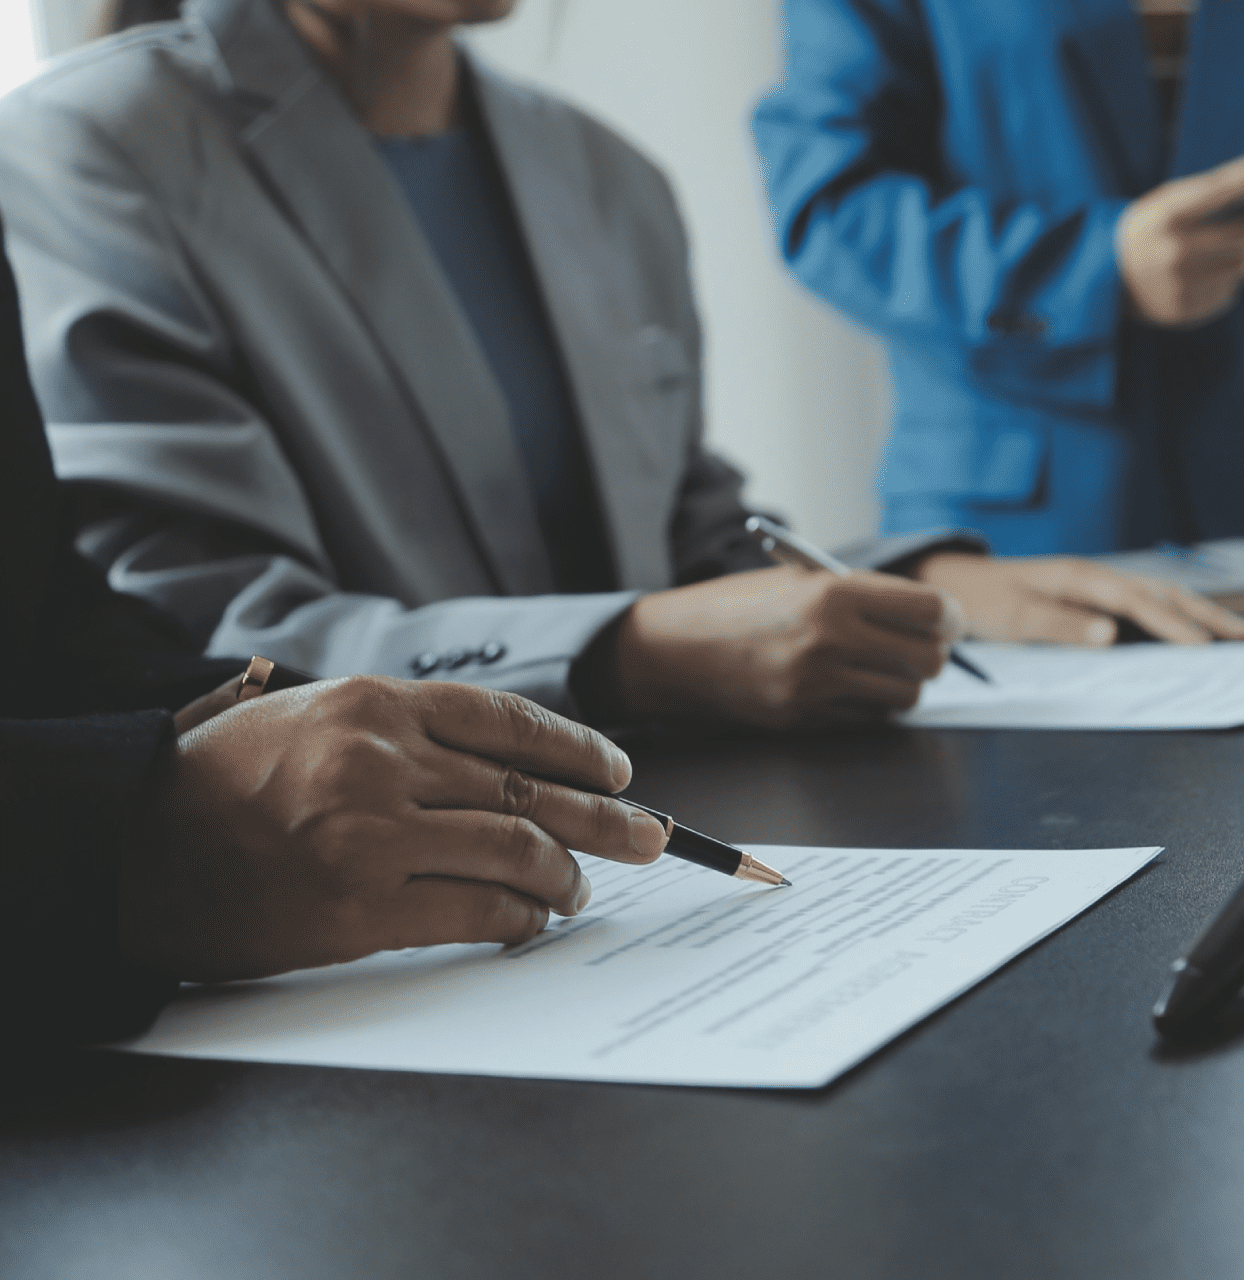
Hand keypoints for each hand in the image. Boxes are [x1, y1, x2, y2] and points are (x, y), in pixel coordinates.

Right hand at [124, 677, 667, 981]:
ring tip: (579, 891)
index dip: (580, 751)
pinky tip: (529, 922)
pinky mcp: (359, 909)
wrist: (128, 849)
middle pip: (531, 789)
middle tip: (652, 837)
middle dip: (607, 818)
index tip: (618, 772)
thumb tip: (507, 766)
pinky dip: (518, 918)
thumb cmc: (220, 782)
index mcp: (374, 704)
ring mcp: (372, 836)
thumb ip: (401, 729)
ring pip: (517, 850)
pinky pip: (475, 911)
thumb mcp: (310, 717)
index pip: (511, 722)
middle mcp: (382, 762)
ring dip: (565, 876)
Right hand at [610, 567, 961, 728]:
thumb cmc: (741, 605)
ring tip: (885, 666)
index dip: (948, 616)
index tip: (947, 620)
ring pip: (904, 696)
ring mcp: (816, 686)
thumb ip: (863, 594)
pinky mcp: (804, 718)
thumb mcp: (801, 578)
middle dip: (933, 652)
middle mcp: (829, 640)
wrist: (676, 649)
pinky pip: (868, 719)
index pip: (928, 610)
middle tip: (923, 644)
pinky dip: (872, 705)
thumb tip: (931, 616)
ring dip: (905, 682)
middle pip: (926, 658)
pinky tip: (851, 685)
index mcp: (833, 593)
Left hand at [914, 554, 1243, 644]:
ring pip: (1160, 596)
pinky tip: (1193, 628)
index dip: (1175, 625)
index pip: (1139, 602)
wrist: (958, 585)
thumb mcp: (1014, 619)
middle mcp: (1096, 576)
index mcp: (1080, 578)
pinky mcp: (1095, 596)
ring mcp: (1098, 585)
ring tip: (1237, 633)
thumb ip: (1060, 626)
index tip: (1207, 647)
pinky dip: (1176, 615)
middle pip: (1163, 593)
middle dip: (1207, 615)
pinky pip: (1145, 605)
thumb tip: (1110, 634)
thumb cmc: (983, 603)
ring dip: (1200, 613)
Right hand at [1115, 146, 1243, 327]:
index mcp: (1166, 214)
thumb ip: (1205, 202)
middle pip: (1243, 235)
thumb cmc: (1144, 231)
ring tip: (1229, 252)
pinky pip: (1228, 294)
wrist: (1103, 275)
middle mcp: (1175, 249)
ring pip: (1242, 268)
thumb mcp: (1163, 205)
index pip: (1221, 186)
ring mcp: (1180, 283)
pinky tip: (1207, 277)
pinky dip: (1227, 283)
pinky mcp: (1184, 310)